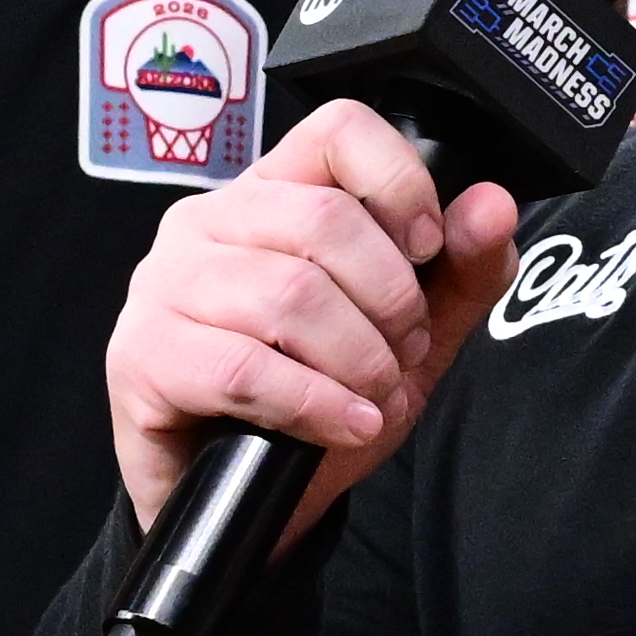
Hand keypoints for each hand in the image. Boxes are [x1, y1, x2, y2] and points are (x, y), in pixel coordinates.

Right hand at [101, 101, 520, 538]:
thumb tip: (493, 206)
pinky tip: (344, 424)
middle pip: (323, 221)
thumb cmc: (311, 405)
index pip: (336, 131)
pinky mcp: (143, 354)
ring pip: (289, 295)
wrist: (241, 504)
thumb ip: (456, 274)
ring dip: (356, 360)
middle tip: (402, 355)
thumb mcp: (402, 339)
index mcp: (271, 194)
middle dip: (389, 301)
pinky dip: (315, 403)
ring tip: (371, 397)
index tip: (426, 249)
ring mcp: (165, 284)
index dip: (398, 183)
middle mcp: (208, 222)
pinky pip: (245, 367)